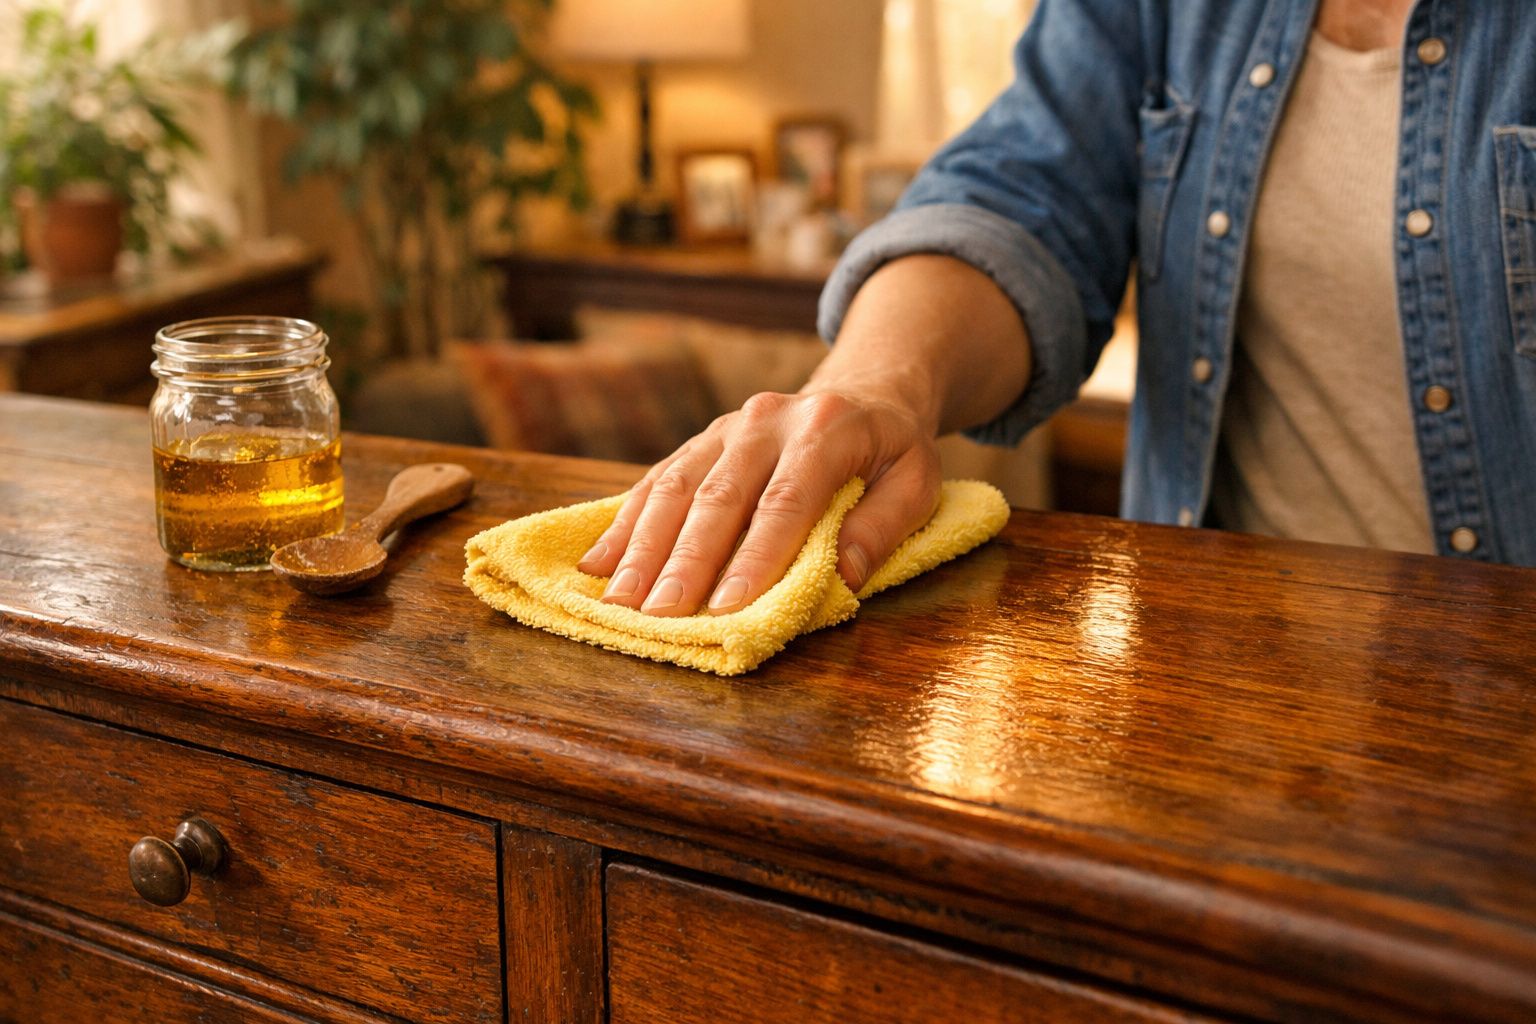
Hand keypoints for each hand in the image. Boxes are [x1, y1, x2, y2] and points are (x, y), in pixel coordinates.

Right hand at [575, 387, 941, 616]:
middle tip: (659, 614)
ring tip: (619, 600)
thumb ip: (882, 526)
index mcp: (825, 429)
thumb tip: (841, 576)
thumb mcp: (918, 482)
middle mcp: (766, 421)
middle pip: (718, 495)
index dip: (756, 555)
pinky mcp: (700, 442)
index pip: (786, 500)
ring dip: (643, 547)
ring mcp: (726, 427)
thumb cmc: (892, 450)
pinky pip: (656, 481)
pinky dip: (624, 525)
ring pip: (676, 487)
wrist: (864, 391)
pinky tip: (597, 565)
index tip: (728, 606)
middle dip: (685, 560)